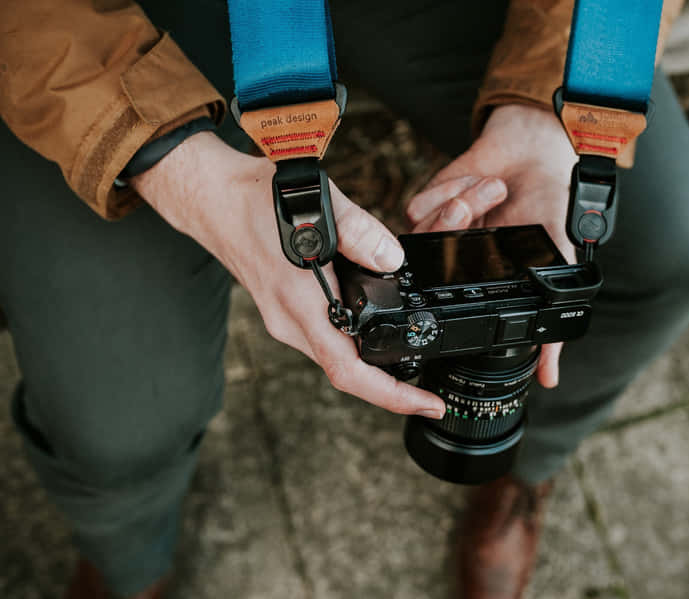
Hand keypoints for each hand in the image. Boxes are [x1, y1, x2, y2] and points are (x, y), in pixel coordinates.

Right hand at [133, 132, 444, 418]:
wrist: (210, 197)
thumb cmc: (252, 200)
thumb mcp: (317, 204)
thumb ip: (360, 232)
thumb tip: (393, 259)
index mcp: (300, 304)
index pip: (349, 370)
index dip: (392, 396)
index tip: (428, 406)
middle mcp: (290, 322)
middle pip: (346, 372)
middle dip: (391, 390)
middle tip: (429, 397)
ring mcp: (285, 319)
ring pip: (336, 356)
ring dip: (372, 368)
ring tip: (410, 368)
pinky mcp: (285, 310)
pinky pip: (326, 339)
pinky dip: (354, 344)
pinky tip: (373, 334)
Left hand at [406, 104, 577, 387]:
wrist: (536, 148)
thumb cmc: (547, 204)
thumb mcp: (557, 266)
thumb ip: (550, 325)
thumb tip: (548, 380)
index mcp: (477, 283)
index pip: (453, 306)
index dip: (455, 301)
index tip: (473, 281)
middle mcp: (452, 264)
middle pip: (431, 275)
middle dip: (461, 239)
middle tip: (485, 218)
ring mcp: (435, 235)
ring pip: (424, 241)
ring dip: (463, 208)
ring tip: (494, 189)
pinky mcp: (425, 204)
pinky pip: (419, 211)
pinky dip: (450, 191)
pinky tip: (476, 180)